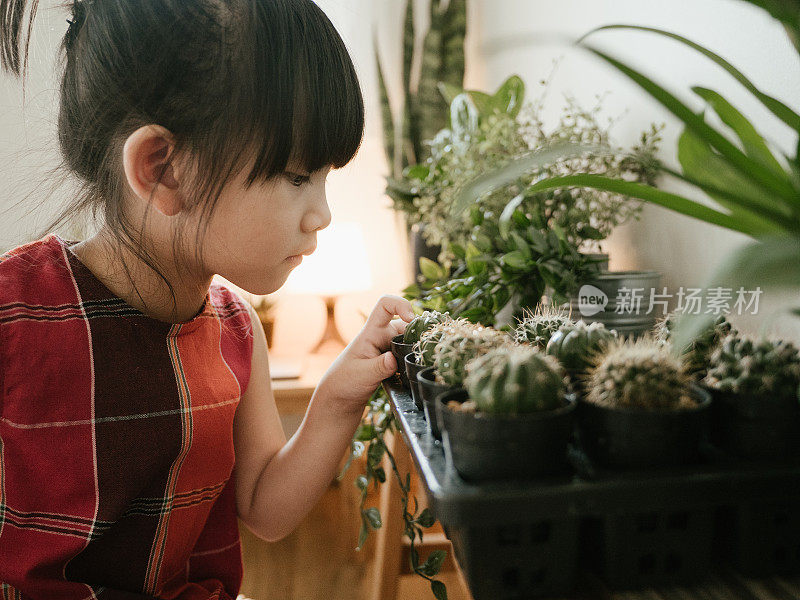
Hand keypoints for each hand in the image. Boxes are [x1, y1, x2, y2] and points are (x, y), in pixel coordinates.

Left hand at [316, 294, 414, 414]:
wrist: (342, 395)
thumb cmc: (345, 380)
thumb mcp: (362, 375)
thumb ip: (379, 367)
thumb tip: (393, 359)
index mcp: (372, 332)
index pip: (385, 305)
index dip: (400, 304)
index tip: (411, 318)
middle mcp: (383, 335)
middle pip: (407, 324)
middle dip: (418, 334)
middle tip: (424, 352)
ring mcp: (390, 347)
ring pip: (412, 340)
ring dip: (418, 349)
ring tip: (422, 364)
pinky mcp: (395, 360)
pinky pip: (411, 353)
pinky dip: (416, 359)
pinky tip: (417, 371)